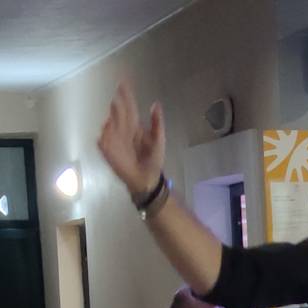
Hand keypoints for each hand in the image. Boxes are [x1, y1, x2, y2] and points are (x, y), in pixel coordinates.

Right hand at [98, 82, 164, 198]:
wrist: (148, 180)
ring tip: (113, 120)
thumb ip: (157, 123)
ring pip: (109, 125)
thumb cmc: (153, 160)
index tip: (123, 82)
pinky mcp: (109, 152)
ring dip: (111, 121)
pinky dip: (104, 137)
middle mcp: (123, 130)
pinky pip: (103, 142)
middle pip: (118, 114)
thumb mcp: (159, 140)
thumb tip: (155, 103)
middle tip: (116, 100)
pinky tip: (108, 134)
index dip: (126, 95)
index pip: (129, 107)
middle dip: (117, 106)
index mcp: (135, 126)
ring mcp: (115, 140)